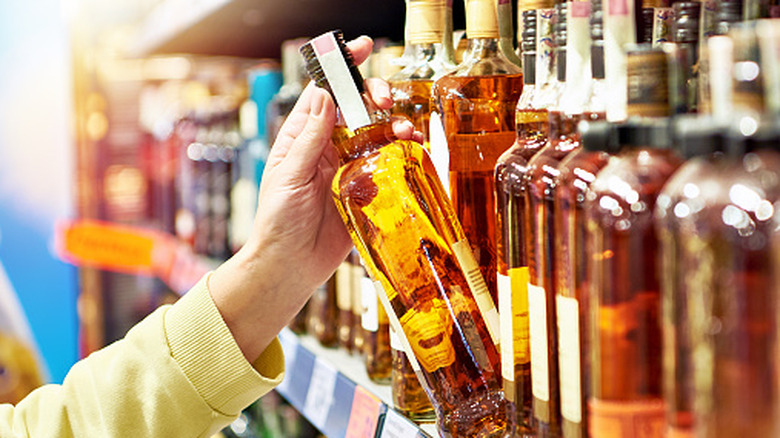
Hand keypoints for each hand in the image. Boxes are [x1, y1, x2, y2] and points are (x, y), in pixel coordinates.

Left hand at [209, 35, 418, 361]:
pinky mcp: (364, 190)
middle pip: (356, 109)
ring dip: (392, 125)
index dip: (343, 69)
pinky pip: (386, 165)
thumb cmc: (278, 222)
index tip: (363, 49)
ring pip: (376, 134)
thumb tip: (324, 95)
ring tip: (403, 129)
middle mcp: (327, 148)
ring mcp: (347, 168)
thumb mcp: (288, 176)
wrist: (290, 266)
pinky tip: (410, 150)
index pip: (324, 93)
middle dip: (373, 96)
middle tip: (384, 100)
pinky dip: (401, 154)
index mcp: (302, 138)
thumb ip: (309, 138)